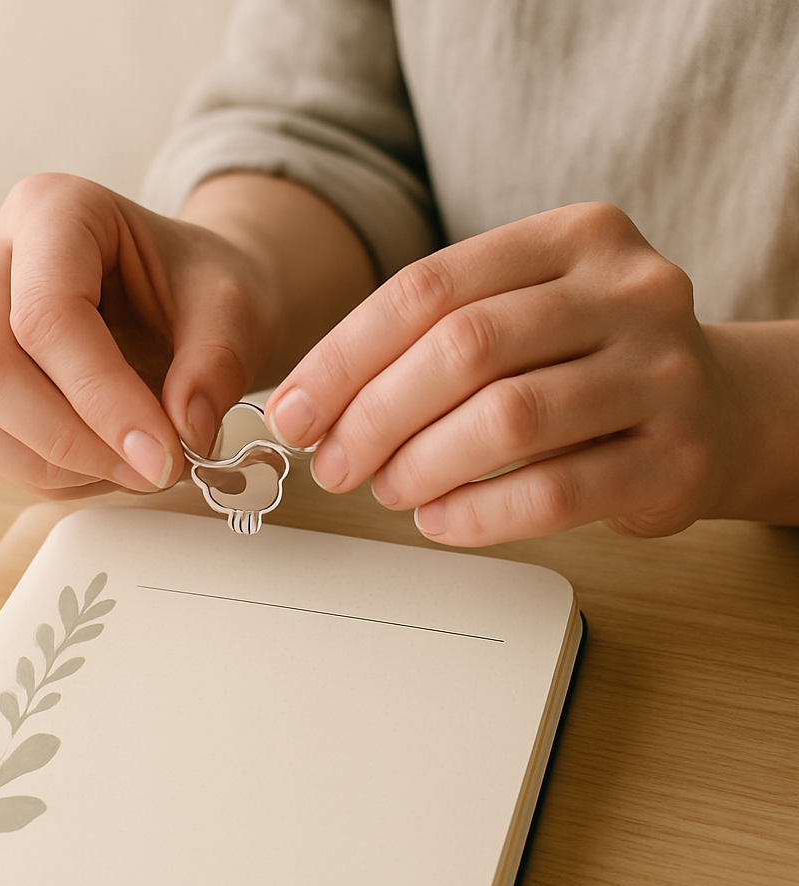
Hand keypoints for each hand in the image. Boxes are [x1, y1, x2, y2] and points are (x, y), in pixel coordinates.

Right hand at [0, 173, 277, 498]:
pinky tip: (97, 467)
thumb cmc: (199, 286)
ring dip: (48, 465)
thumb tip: (184, 434)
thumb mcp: (235, 310)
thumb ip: (216, 366)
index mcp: (53, 210)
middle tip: (150, 470)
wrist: (184, 291)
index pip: (49, 316)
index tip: (164, 456)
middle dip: (69, 441)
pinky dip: (36, 472)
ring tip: (129, 468)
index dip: (104, 400)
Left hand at [265, 202, 748, 544]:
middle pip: (464, 348)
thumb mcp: (522, 319)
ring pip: (508, 418)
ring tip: (387, 489)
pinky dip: (477, 514)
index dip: (344, 357)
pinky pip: (554, 492)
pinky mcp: (676, 458)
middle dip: (374, 416)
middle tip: (334, 464)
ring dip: (421, 465)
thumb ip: (431, 341)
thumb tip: (314, 407)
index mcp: (573, 238)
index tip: (295, 411)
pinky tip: (439, 518)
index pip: (427, 288)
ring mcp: (663, 372)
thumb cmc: (589, 365)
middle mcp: (628, 290)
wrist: (719, 411)